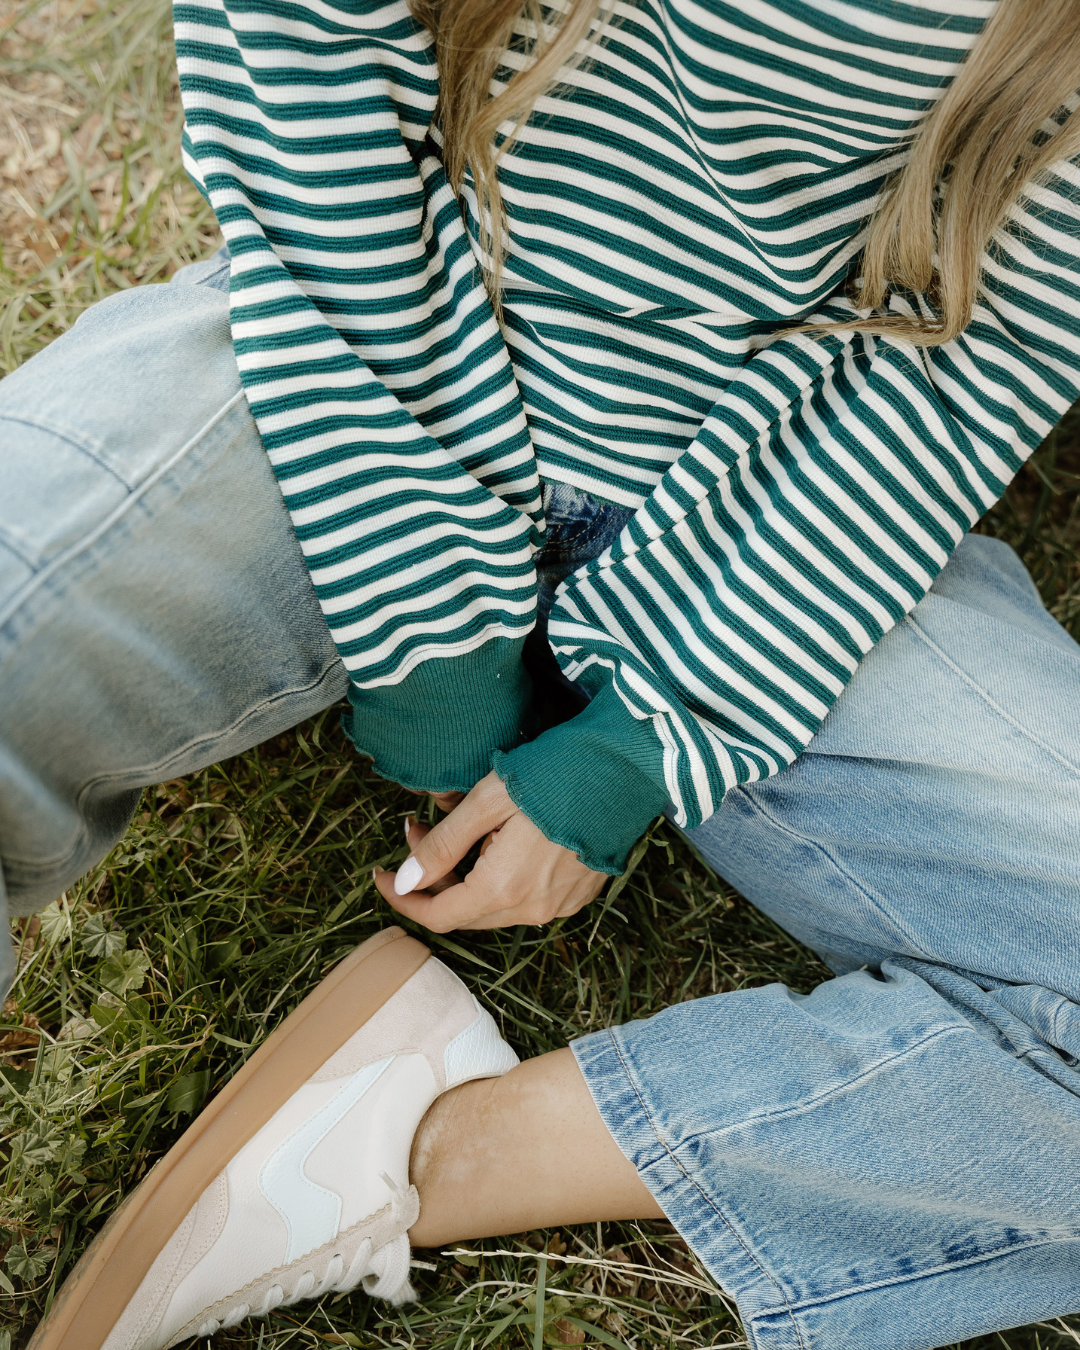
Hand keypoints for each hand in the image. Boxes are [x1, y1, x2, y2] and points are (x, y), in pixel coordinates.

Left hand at [373, 772, 606, 930]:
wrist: (624, 769)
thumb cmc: (553, 776)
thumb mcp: (486, 802)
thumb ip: (442, 846)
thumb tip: (405, 882)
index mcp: (503, 890)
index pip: (437, 916)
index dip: (403, 899)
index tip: (381, 874)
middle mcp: (533, 910)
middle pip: (465, 911)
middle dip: (433, 877)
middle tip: (418, 827)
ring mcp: (560, 905)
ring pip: (495, 904)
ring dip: (467, 873)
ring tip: (455, 825)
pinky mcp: (579, 893)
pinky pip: (526, 897)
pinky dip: (501, 875)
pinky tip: (498, 838)